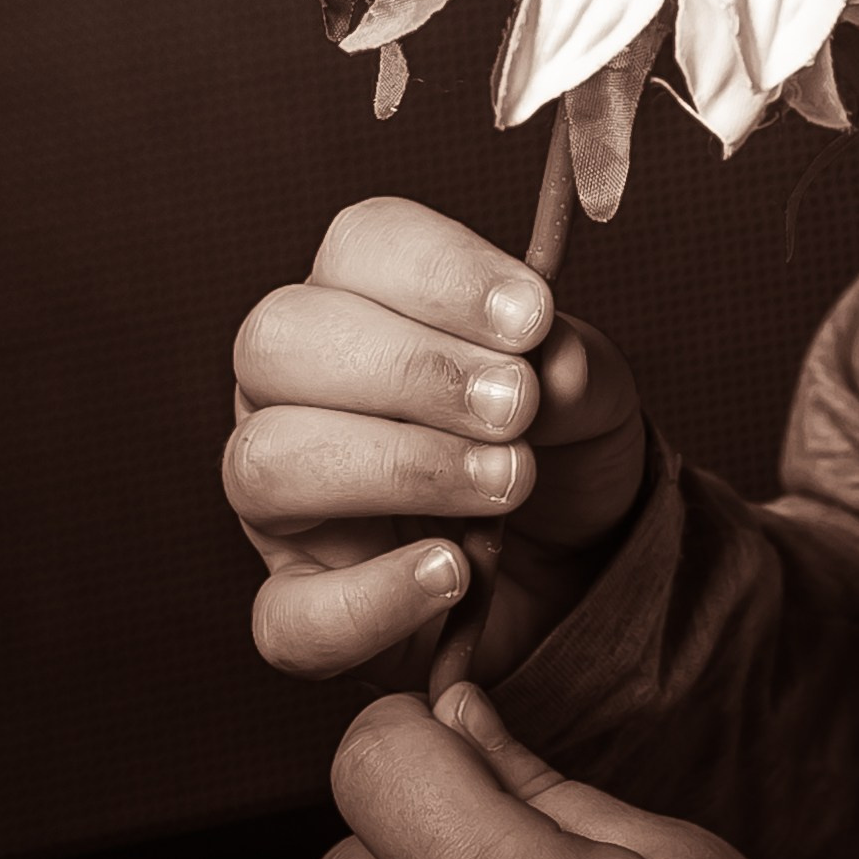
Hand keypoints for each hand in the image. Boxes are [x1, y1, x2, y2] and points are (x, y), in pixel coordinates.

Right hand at [226, 195, 646, 684]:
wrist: (576, 560)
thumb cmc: (558, 440)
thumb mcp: (591, 389)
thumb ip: (574, 365)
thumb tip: (551, 365)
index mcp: (364, 299)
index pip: (362, 246)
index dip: (441, 273)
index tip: (531, 317)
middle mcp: (295, 388)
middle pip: (281, 342)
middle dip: (410, 369)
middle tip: (516, 407)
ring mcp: (282, 500)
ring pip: (266, 463)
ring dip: (398, 468)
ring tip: (508, 482)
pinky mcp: (298, 604)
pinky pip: (287, 613)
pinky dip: (373, 596)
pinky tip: (452, 573)